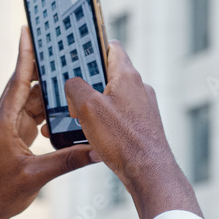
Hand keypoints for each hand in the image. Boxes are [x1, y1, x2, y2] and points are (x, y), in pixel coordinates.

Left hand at [0, 26, 97, 218]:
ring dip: (52, 94)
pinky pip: (35, 118)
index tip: (27, 28)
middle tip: (64, 50)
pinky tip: (67, 110)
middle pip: (29, 87)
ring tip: (72, 77)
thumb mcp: (36, 177)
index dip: (24, 54)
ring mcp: (10, 129)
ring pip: (34, 103)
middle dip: (46, 70)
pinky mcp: (16, 139)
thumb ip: (67, 161)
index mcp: (3, 123)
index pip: (17, 81)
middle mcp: (5, 121)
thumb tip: (97, 150)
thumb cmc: (0, 194)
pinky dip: (51, 114)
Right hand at [64, 40, 201, 218]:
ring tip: (78, 117)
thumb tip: (72, 85)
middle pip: (108, 74)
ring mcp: (143, 108)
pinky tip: (93, 135)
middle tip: (69, 93)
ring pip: (112, 97)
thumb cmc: (122, 140)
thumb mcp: (88, 108)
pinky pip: (119, 116)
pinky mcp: (143, 126)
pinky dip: (105, 120)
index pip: (111, 47)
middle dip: (87, 83)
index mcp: (127, 76)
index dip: (93, 46)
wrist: (149, 172)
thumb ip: (75, 88)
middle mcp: (139, 88)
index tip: (77, 51)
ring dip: (94, 105)